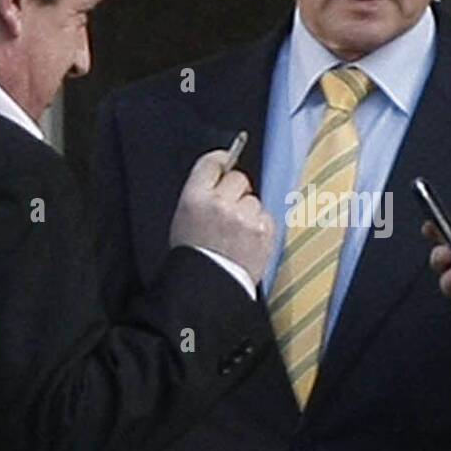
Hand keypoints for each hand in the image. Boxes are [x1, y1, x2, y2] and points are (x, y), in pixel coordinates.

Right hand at [170, 150, 275, 283]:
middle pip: (239, 178)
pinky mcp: (263, 231)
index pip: (213, 163)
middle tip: (229, 211)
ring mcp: (244, 217)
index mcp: (195, 197)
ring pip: (254, 200)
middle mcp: (220, 203)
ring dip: (249, 212)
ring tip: (236, 234)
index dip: (222, 162)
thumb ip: (202, 192)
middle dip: (236, 191)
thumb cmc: (194, 255)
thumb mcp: (184, 217)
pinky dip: (259, 227)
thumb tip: (221, 169)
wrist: (208, 288)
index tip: (226, 162)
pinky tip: (246, 242)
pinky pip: (266, 217)